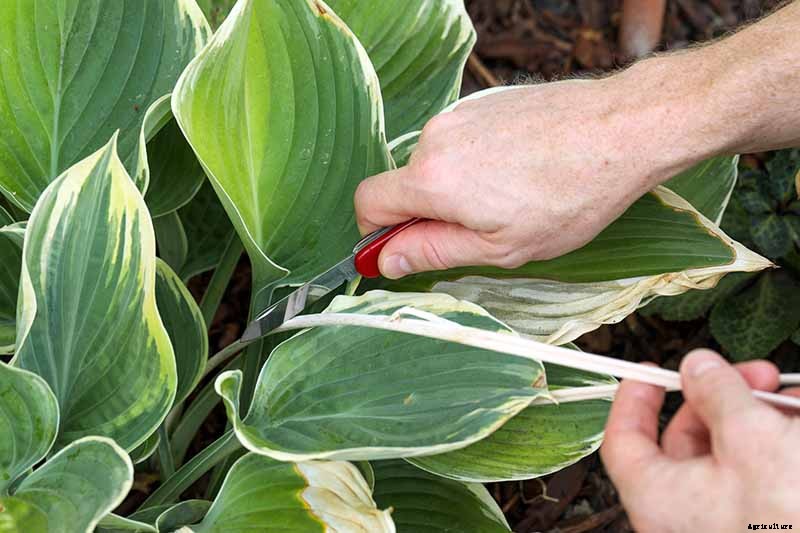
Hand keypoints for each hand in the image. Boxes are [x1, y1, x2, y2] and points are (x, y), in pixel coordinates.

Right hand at [354, 74, 711, 278]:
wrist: (621, 128)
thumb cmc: (568, 195)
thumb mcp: (499, 247)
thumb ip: (433, 252)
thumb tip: (386, 261)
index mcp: (431, 179)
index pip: (367, 203)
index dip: (377, 234)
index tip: (401, 250)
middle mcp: (435, 138)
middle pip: (405, 185)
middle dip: (429, 213)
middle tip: (482, 231)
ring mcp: (460, 114)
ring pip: (436, 164)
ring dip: (458, 188)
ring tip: (513, 198)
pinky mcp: (484, 102)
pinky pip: (462, 142)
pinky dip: (478, 162)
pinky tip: (522, 172)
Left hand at [601, 349, 799, 531]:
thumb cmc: (791, 518)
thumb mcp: (750, 436)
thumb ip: (717, 394)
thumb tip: (698, 369)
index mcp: (658, 499)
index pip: (624, 442)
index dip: (634, 400)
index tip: (649, 374)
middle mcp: (684, 515)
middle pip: (685, 440)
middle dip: (718, 399)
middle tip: (745, 375)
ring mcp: (723, 521)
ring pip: (728, 452)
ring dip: (755, 415)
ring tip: (785, 395)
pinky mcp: (761, 521)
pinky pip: (758, 472)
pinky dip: (774, 439)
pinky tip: (795, 415)